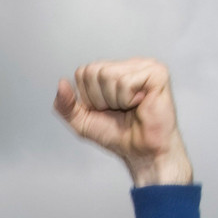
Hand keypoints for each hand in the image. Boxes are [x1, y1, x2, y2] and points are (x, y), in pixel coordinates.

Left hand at [54, 58, 192, 186]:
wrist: (141, 152)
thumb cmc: (118, 136)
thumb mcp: (82, 122)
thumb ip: (66, 106)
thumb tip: (61, 83)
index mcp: (112, 71)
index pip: (83, 72)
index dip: (88, 98)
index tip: (105, 110)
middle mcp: (127, 65)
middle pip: (93, 71)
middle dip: (100, 99)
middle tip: (119, 110)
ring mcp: (143, 66)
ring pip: (108, 75)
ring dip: (114, 101)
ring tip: (129, 108)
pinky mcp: (156, 72)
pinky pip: (125, 82)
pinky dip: (127, 100)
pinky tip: (140, 104)